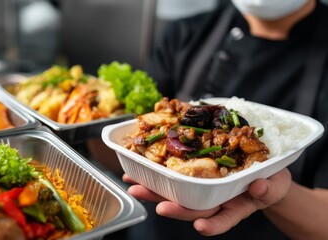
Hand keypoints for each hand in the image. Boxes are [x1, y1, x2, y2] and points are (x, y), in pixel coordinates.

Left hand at [123, 168, 291, 235]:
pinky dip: (156, 175)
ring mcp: (203, 189)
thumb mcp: (275, 185)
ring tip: (134, 185)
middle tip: (154, 204)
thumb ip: (269, 188)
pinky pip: (174, 177)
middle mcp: (215, 201)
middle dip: (172, 206)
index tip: (201, 226)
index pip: (223, 219)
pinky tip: (138, 172)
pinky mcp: (195, 174)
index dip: (212, 225)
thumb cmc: (270, 181)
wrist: (262, 172)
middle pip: (192, 207)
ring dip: (155, 191)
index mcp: (235, 206)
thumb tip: (259, 187)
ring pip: (177, 193)